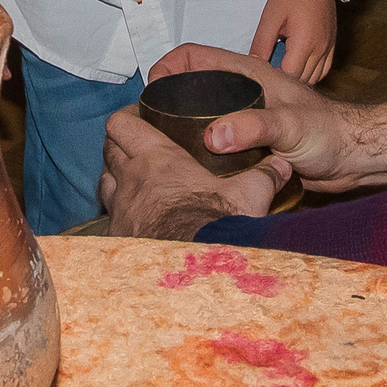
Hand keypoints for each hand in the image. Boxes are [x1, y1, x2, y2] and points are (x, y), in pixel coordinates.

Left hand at [98, 109, 290, 239]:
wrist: (194, 271)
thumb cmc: (215, 226)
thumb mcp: (248, 194)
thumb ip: (264, 175)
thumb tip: (281, 165)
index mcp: (157, 159)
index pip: (122, 123)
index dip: (127, 115)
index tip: (140, 115)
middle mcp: (131, 180)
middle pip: (109, 148)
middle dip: (120, 143)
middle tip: (139, 145)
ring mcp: (120, 210)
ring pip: (105, 180)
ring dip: (116, 176)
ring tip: (135, 179)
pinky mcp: (119, 238)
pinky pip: (110, 216)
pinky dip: (120, 211)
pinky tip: (137, 218)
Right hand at [151, 43, 386, 191]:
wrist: (355, 158)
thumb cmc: (331, 132)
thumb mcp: (290, 125)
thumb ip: (254, 127)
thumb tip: (213, 136)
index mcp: (248, 73)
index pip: (194, 56)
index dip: (167, 66)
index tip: (151, 92)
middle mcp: (243, 91)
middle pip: (192, 86)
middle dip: (167, 100)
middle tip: (149, 126)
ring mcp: (246, 116)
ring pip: (202, 115)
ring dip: (181, 126)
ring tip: (161, 147)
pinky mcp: (250, 141)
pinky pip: (216, 139)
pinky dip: (200, 148)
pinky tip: (190, 166)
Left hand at [249, 0, 336, 83]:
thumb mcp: (270, 16)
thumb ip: (261, 43)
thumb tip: (253, 63)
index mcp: (304, 43)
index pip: (289, 76)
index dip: (274, 77)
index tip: (265, 70)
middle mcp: (320, 49)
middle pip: (302, 80)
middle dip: (285, 78)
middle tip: (272, 64)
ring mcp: (328, 47)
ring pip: (314, 78)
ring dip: (299, 76)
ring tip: (284, 62)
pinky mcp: (332, 44)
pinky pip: (324, 69)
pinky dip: (312, 72)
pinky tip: (299, 62)